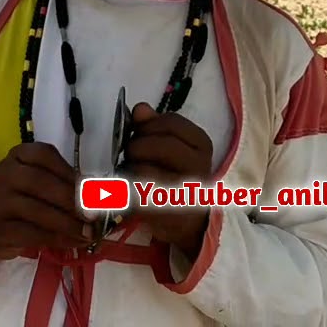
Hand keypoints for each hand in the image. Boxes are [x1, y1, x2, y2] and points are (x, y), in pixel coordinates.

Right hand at [0, 142, 90, 259]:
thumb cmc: (18, 196)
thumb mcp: (35, 179)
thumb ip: (62, 182)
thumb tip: (100, 194)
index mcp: (17, 155)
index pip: (44, 154)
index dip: (70, 171)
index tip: (92, 187)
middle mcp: (5, 173)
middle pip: (41, 182)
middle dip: (72, 199)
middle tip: (94, 213)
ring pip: (38, 210)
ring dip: (68, 223)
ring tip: (89, 232)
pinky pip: (33, 233)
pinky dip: (58, 239)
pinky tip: (74, 242)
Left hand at [124, 103, 212, 258]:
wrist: (186, 218)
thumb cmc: (174, 173)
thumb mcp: (169, 144)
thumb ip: (153, 124)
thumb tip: (139, 109)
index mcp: (201, 145)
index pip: (171, 122)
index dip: (149, 126)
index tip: (141, 133)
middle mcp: (198, 167)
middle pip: (159, 145)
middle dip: (137, 147)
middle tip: (132, 154)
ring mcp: (183, 192)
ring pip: (143, 169)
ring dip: (129, 168)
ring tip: (131, 172)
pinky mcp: (163, 212)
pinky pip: (134, 193)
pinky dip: (126, 188)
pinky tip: (129, 188)